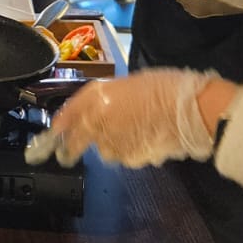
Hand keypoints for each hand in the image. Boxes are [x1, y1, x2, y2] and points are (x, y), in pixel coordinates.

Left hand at [39, 69, 219, 168]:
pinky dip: (130, 152)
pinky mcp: (129, 158)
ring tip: (132, 135)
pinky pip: (123, 156)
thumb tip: (99, 111)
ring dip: (110, 146)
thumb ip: (107, 99)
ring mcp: (112, 143)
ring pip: (103, 150)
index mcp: (96, 97)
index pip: (69, 114)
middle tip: (68, 154)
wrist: (190, 109)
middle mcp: (97, 121)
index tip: (53, 134)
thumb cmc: (164, 87)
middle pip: (76, 141)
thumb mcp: (128, 84)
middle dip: (70, 148)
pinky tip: (145, 140)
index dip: (59, 125)